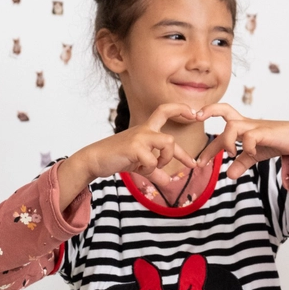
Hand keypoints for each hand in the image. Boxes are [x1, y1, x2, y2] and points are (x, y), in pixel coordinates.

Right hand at [77, 103, 198, 185]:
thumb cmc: (117, 158)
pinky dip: (149, 170)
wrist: (94, 159)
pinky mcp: (134, 147)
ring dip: (164, 160)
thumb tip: (168, 181)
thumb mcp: (140, 164)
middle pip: (168, 129)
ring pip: (168, 144)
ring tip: (152, 167)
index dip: (180, 108)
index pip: (164, 111)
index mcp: (146, 129)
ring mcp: (139, 137)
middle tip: (193, 152)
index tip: (194, 112)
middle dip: (181, 142)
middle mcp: (144, 130)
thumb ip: (155, 171)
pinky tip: (137, 169)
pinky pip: (152, 162)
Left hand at [195, 104, 288, 179]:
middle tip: (196, 118)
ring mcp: (256, 127)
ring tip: (231, 154)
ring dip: (226, 141)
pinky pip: (250, 136)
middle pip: (224, 109)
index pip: (220, 130)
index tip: (198, 162)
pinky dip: (246, 147)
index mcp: (242, 127)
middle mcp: (246, 123)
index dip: (208, 147)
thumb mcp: (255, 155)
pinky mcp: (266, 132)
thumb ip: (241, 163)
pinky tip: (249, 154)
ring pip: (232, 125)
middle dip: (208, 111)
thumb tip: (228, 176)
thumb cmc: (275, 142)